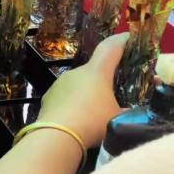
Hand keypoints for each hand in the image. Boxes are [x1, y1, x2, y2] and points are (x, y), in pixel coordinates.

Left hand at [37, 33, 128, 148]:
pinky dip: (71, 103)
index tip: (126, 39)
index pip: (110, 48)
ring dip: (85, 93)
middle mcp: (76, 72)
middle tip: (111, 93)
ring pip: (77, 84)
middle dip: (102, 79)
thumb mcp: (117, 117)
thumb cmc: (92, 121)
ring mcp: (59, 83)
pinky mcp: (47, 96)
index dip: (120, 41)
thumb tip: (125, 110)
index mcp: (97, 71)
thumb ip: (123, 110)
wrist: (56, 135)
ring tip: (92, 111)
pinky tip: (75, 118)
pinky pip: (65, 96)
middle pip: (93, 70)